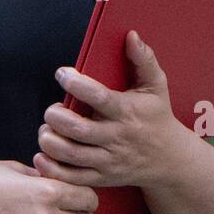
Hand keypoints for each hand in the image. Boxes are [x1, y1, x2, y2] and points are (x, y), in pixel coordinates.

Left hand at [34, 29, 195, 189]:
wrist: (170, 160)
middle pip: (78, 129)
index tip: (62, 74)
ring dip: (50, 141)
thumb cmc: (158, 117)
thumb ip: (144, 59)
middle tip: (52, 109)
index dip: (76, 84)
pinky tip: (43, 154)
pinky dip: (52, 168)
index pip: (98, 97)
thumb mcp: (157, 86)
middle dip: (56, 116)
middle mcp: (117, 137)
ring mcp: (109, 160)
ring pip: (71, 154)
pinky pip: (72, 177)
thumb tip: (131, 35)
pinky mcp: (102, 178)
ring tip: (46, 129)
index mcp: (127, 111)